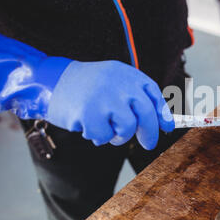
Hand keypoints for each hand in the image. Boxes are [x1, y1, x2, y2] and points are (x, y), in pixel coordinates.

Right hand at [47, 60, 173, 148]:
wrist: (51, 81)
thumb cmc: (87, 87)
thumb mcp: (114, 82)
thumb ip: (136, 97)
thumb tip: (163, 123)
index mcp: (128, 74)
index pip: (153, 95)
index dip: (163, 114)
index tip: (167, 128)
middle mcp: (120, 83)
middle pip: (146, 114)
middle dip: (150, 133)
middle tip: (149, 144)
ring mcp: (106, 97)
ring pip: (127, 128)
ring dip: (118, 135)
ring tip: (105, 127)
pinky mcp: (90, 112)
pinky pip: (105, 136)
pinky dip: (98, 137)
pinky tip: (88, 125)